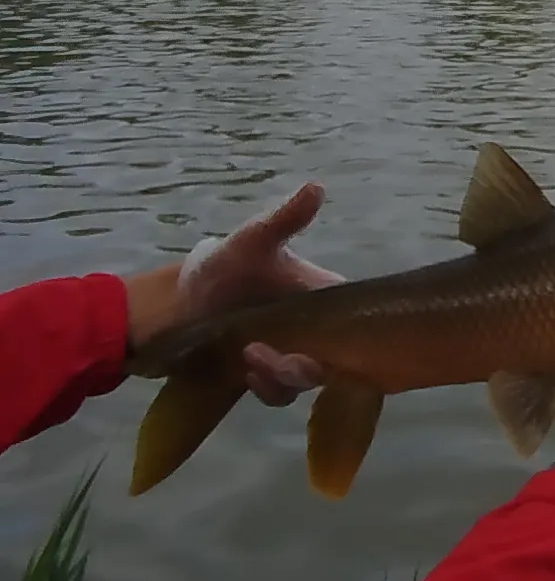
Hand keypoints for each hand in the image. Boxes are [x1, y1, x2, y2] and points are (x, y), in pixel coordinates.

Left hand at [126, 183, 344, 405]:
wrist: (170, 307)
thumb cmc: (217, 268)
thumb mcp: (250, 242)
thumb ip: (284, 220)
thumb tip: (317, 186)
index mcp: (318, 294)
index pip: (354, 315)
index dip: (358, 331)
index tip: (340, 339)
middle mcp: (312, 328)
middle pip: (336, 356)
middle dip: (313, 363)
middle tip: (285, 359)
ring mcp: (290, 354)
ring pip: (308, 378)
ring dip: (285, 376)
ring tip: (251, 360)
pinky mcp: (267, 376)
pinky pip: (282, 393)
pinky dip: (269, 388)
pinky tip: (248, 375)